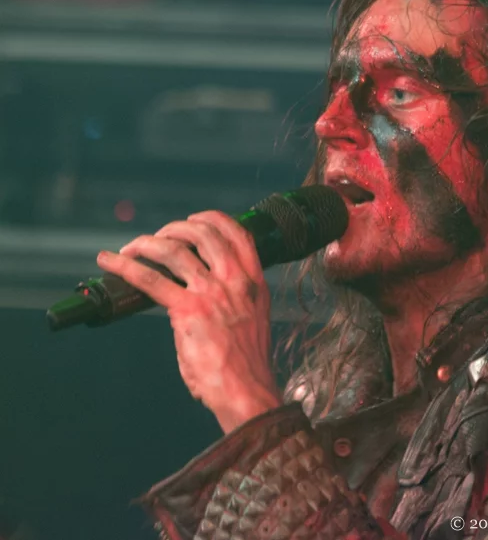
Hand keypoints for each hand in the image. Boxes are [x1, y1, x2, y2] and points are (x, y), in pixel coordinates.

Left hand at [96, 211, 281, 432]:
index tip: (194, 221)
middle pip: (204, 234)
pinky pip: (150, 279)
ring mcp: (212, 294)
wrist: (246, 391)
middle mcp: (236, 282)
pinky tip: (109, 260)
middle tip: (159, 237)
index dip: (213, 219)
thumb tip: (202, 297)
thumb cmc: (246, 365)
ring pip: (174, 250)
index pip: (239, 234)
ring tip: (131, 248)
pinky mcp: (188, 311)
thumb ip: (233, 301)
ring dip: (146, 243)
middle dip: (175, 228)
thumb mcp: (252, 320)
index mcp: (255, 284)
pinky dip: (125, 266)